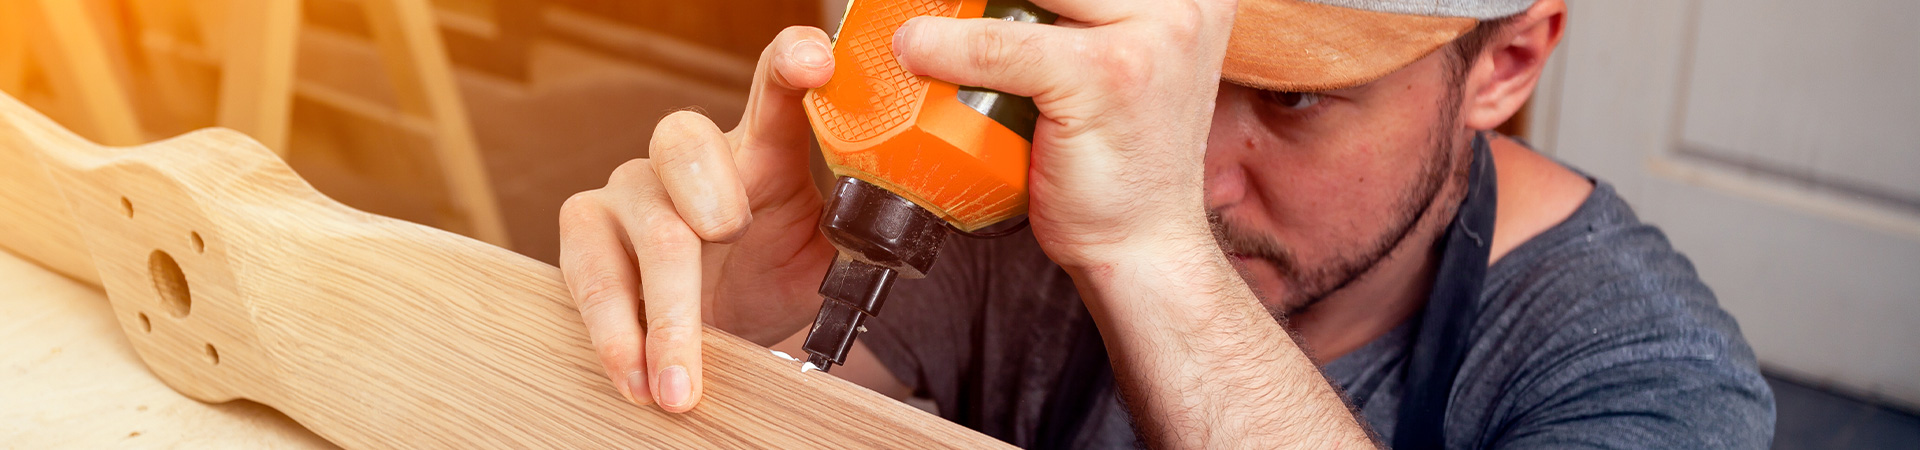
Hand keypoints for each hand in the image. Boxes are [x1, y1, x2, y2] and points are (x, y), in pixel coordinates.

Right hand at [557, 26, 839, 412]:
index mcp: (763, 149)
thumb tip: (886, 242)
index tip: (817, 63)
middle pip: (686, 143)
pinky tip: (639, 379)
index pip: (775, 88)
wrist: (722, 328)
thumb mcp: (822, 262)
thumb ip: (853, 241)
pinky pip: (590, 270)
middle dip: (708, 197)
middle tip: (729, 236)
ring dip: (665, 313)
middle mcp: (691, 156)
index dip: (791, 61)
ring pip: (643, 224)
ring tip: (679, 383)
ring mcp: (634, 186)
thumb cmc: (769, 276)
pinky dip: (618, 336)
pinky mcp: (587, 228)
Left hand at [892, 0, 1238, 269]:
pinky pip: (1002, 44)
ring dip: (955, 7)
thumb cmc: (1119, 161)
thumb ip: (1071, 20)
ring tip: (913, 21)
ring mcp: (1153, 33)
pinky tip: (914, 51)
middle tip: (921, 5)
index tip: (966, 2)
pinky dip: (947, 49)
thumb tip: (965, 5)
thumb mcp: (1106, 64)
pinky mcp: (1108, 73)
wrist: (1145, 247)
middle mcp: (1184, 1)